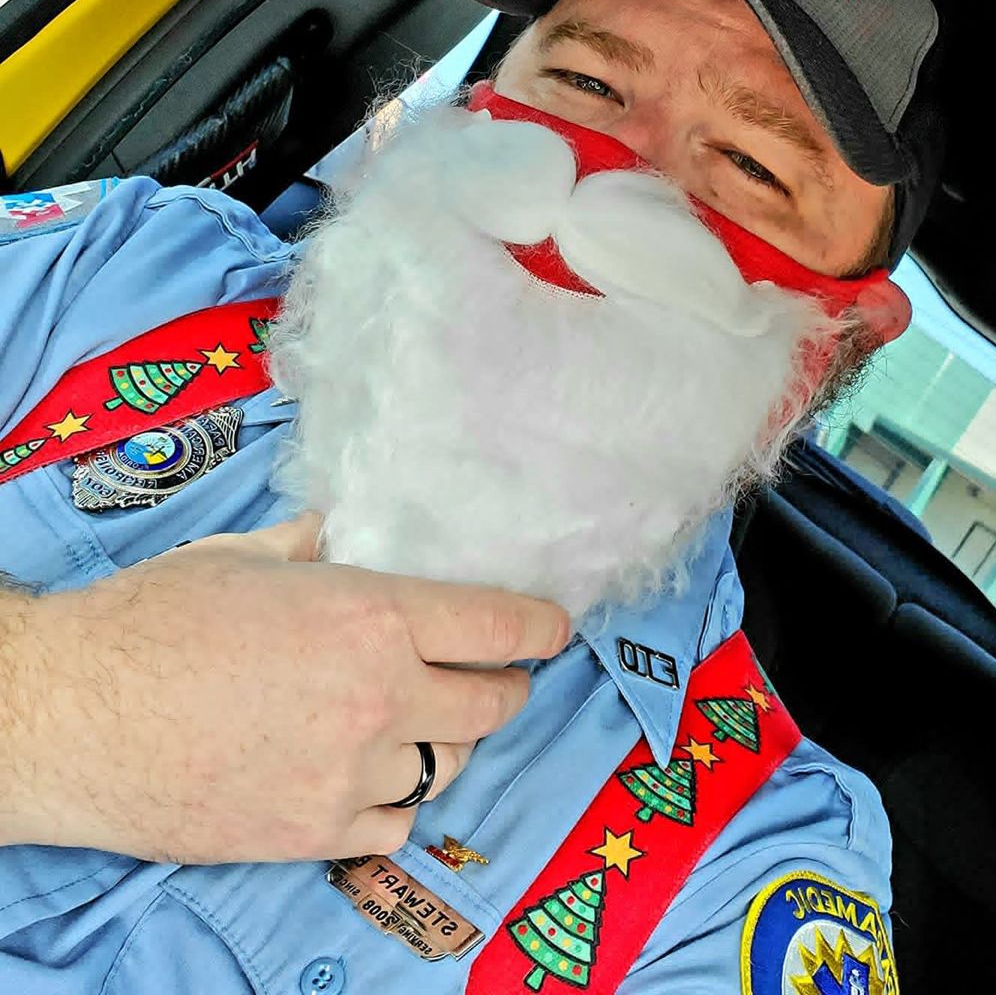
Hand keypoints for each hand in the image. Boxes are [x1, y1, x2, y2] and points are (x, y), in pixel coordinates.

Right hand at [0, 515, 568, 862]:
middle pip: (492, 702)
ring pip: (449, 764)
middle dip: (505, 687)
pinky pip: (397, 822)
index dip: (540, 626)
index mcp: (372, 616)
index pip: (497, 624)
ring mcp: (353, 771)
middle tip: (496, 679)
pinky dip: (397, 799)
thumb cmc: (152, 622)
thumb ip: (308, 547)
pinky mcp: (316, 832)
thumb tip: (334, 534)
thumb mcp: (240, 559)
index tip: (556, 629)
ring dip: (448, 741)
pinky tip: (372, 778)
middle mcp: (381, 695)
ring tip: (424, 724)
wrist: (70, 716)